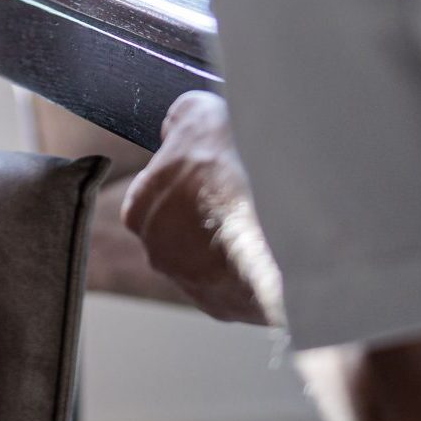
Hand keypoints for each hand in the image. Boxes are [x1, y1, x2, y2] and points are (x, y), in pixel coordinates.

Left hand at [122, 90, 271, 324]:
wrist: (280, 221)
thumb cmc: (233, 168)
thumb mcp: (197, 113)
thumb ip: (179, 123)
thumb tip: (178, 127)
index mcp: (140, 210)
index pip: (150, 194)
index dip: (178, 179)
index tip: (203, 170)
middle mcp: (160, 254)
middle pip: (178, 230)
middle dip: (202, 214)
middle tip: (234, 193)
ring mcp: (195, 285)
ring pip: (207, 260)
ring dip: (227, 244)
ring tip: (257, 220)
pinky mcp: (230, 307)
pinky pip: (236, 286)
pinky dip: (250, 270)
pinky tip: (268, 248)